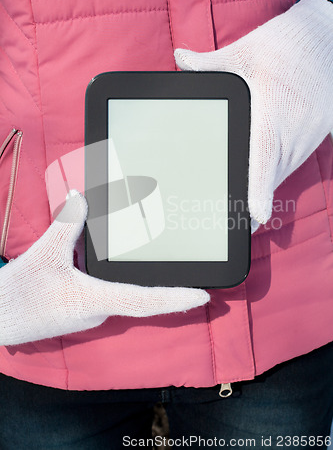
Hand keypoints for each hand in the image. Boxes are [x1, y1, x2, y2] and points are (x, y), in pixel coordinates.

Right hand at [0, 191, 208, 345]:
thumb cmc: (18, 295)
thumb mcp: (44, 254)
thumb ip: (66, 225)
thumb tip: (82, 199)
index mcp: (93, 300)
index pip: (144, 301)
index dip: (175, 299)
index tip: (202, 297)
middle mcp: (97, 311)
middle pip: (139, 294)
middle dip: (161, 283)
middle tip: (186, 265)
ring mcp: (89, 313)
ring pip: (120, 290)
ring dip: (132, 275)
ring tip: (147, 253)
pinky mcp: (81, 310)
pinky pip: (105, 290)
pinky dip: (112, 275)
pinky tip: (103, 260)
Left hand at [175, 0, 332, 226]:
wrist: (325, 36)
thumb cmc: (283, 43)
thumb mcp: (243, 50)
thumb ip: (210, 63)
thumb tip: (179, 58)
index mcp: (272, 108)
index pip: (264, 155)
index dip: (260, 188)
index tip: (256, 215)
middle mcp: (294, 126)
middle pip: (272, 172)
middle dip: (256, 197)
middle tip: (238, 221)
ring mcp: (310, 131)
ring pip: (285, 169)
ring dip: (267, 182)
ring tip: (248, 201)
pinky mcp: (319, 130)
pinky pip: (296, 158)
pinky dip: (280, 168)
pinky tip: (267, 170)